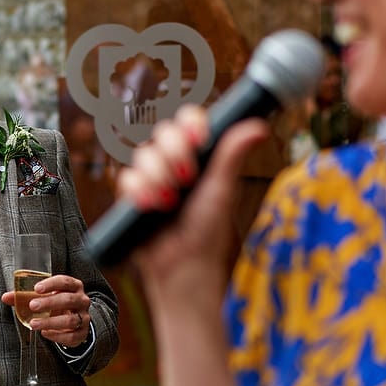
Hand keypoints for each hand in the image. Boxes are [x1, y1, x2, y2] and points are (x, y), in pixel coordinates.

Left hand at [4, 275, 92, 346]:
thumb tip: (5, 297)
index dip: (51, 284)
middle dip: (49, 303)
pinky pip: (71, 336)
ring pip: (70, 320)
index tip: (36, 288)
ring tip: (34, 324)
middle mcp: (81, 300)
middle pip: (68, 300)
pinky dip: (57, 336)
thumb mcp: (44, 297)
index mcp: (73, 287)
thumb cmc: (57, 304)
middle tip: (32, 306)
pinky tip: (45, 333)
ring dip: (50, 322)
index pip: (64, 281)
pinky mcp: (82, 333)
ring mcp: (83, 317)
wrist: (75, 320)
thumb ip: (25, 296)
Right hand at [117, 104, 267, 298]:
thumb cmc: (208, 231)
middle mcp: (174, 162)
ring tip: (168, 202)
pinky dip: (138, 191)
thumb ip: (231, 154)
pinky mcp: (132, 195)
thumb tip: (259, 126)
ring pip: (143, 154)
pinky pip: (126, 177)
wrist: (182, 265)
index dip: (190, 123)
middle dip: (173, 153)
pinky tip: (149, 206)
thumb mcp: (222, 188)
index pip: (189, 120)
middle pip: (163, 132)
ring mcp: (152, 177)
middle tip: (186, 179)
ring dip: (157, 176)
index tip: (199, 139)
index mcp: (199, 156)